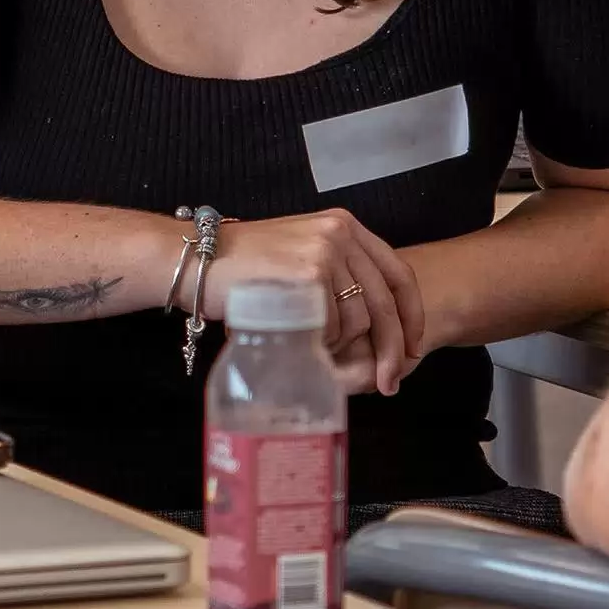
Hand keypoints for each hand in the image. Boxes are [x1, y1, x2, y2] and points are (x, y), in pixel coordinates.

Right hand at [210, 209, 423, 395]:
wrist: (195, 258)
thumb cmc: (242, 266)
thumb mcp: (298, 253)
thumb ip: (335, 272)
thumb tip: (373, 320)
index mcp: (344, 226)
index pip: (398, 274)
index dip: (411, 316)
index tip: (412, 348)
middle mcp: (340, 233)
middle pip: (385, 302)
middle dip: (393, 349)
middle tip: (390, 382)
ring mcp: (324, 252)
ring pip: (357, 319)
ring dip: (340, 344)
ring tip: (310, 343)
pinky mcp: (308, 274)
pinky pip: (330, 325)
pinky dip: (317, 341)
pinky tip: (295, 336)